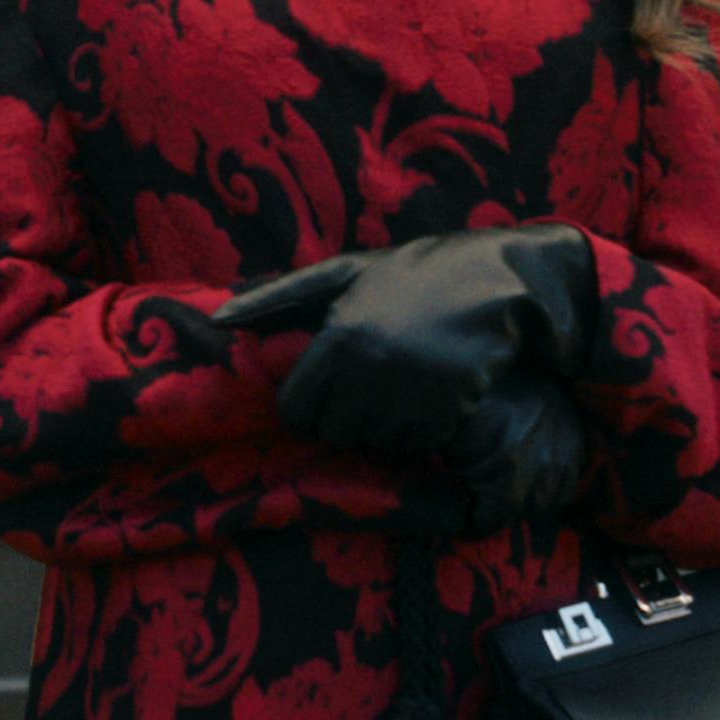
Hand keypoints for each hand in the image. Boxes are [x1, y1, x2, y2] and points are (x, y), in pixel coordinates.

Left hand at [223, 227, 601, 525]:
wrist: (500, 281)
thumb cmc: (415, 277)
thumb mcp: (346, 273)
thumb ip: (281, 297)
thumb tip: (219, 320)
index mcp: (338, 336)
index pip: (297, 411)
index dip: (310, 412)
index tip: (330, 400)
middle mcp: (369, 367)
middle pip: (334, 433)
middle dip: (348, 423)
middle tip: (372, 398)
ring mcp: (411, 390)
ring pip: (376, 444)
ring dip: (387, 431)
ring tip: (405, 396)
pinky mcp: (450, 406)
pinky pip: (418, 446)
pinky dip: (423, 435)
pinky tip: (433, 404)